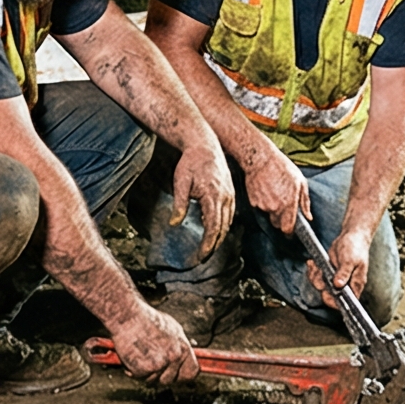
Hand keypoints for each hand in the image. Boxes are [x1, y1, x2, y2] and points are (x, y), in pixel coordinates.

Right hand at [107, 303, 197, 385]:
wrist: (128, 317)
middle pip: (170, 380)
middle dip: (159, 376)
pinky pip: (139, 377)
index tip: (176, 376)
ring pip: (152, 380)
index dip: (182, 376)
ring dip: (144, 373)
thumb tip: (182, 356)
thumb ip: (179, 346)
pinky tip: (131, 356)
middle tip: (149, 363)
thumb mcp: (172, 329)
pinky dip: (132, 370)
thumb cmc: (146, 319)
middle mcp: (174, 357)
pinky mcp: (144, 369)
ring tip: (139, 354)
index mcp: (183, 348)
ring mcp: (160, 364)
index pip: (192, 373)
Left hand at [172, 142, 235, 261]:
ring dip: (219, 237)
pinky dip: (222, 226)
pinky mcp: (230, 193)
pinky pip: (229, 214)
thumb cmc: (191, 162)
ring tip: (208, 248)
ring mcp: (230, 195)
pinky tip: (214, 230)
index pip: (213, 228)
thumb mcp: (180, 182)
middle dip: (213, 245)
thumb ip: (180, 204)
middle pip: (222, 229)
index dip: (208, 245)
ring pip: (227, 223)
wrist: (205, 145)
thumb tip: (174, 224)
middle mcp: (225, 198)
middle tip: (202, 258)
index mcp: (213, 197)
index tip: (200, 257)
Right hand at [245, 147, 310, 235]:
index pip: (288, 228)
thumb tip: (309, 217)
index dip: (289, 232)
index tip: (291, 231)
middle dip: (281, 219)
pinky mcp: (253, 202)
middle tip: (283, 206)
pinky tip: (265, 190)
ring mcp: (263, 206)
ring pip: (269, 215)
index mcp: (289, 204)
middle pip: (277, 224)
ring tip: (274, 193)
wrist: (260, 158)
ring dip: (272, 209)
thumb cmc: (282, 167)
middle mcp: (275, 208)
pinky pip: (260, 207)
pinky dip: (263, 203)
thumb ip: (305, 202)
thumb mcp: (300, 181)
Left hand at [318, 223, 373, 308]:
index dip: (333, 301)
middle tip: (319, 273)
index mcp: (354, 285)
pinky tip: (312, 262)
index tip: (325, 292)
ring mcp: (335, 279)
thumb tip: (338, 285)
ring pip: (321, 285)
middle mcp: (345, 285)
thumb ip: (344, 273)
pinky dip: (313, 270)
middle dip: (320, 284)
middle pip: (329, 295)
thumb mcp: (350, 260)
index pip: (345, 302)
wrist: (352, 235)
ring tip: (314, 265)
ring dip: (314, 276)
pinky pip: (318, 276)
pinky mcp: (329, 272)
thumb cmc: (356, 248)